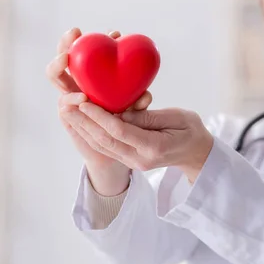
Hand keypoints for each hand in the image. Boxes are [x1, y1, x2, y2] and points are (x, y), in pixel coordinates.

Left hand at [67, 102, 213, 181]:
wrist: (197, 155)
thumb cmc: (191, 131)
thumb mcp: (178, 117)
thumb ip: (150, 116)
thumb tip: (123, 112)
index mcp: (153, 147)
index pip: (120, 131)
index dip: (100, 116)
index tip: (85, 101)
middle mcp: (139, 159)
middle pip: (105, 141)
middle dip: (84, 123)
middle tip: (67, 105)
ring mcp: (133, 162)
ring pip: (102, 146)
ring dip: (83, 129)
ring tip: (67, 112)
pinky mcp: (129, 160)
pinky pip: (106, 148)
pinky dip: (91, 134)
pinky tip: (81, 122)